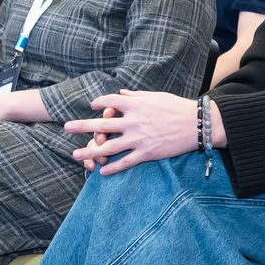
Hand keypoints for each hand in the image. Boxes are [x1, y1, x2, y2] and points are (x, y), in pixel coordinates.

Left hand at [66, 90, 202, 174]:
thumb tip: (121, 92)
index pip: (109, 102)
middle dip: (81, 126)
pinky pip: (125, 162)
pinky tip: (102, 172)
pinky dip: (112, 168)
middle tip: (66, 128)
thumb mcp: (156, 96)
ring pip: (108, 147)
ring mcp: (139, 138)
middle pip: (101, 125)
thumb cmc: (178, 107)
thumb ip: (136, 95)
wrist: (198, 124)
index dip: (98, 104)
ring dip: (89, 151)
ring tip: (75, 154)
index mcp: (136, 104)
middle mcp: (133, 121)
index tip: (92, 107)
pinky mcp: (147, 153)